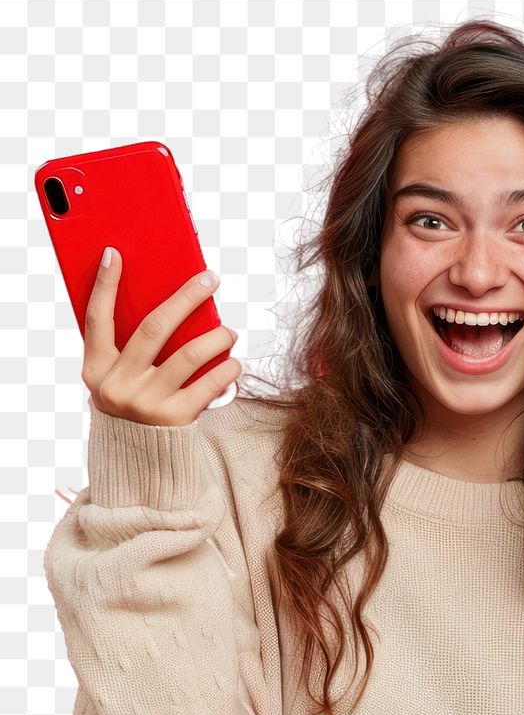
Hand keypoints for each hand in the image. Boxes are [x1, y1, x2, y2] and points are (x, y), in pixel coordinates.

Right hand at [81, 247, 241, 426]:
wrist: (140, 460)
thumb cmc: (134, 406)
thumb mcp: (119, 379)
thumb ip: (130, 349)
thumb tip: (171, 306)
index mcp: (97, 370)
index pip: (96, 320)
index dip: (103, 286)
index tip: (113, 254)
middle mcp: (118, 385)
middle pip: (154, 328)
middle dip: (185, 298)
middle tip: (210, 279)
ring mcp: (146, 403)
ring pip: (189, 355)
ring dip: (216, 337)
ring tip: (228, 331)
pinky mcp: (174, 419)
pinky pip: (209, 384)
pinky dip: (227, 369)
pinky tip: (235, 362)